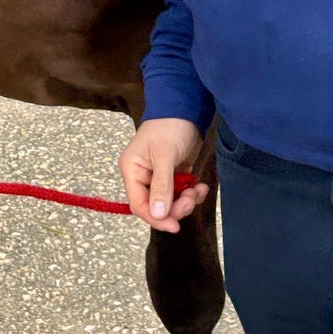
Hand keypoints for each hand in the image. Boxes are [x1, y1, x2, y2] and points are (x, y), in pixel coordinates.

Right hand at [119, 118, 208, 233]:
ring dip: (186, 201)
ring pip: (170, 203)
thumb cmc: (170, 126)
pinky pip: (181, 194)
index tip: (174, 226)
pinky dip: (192, 194)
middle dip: (175, 207)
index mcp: (132, 170)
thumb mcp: (165, 155)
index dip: (155, 218)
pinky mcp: (174, 175)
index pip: (138, 204)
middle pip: (156, 206)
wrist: (186, 107)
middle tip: (191, 199)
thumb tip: (158, 215)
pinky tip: (200, 186)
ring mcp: (158, 177)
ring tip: (197, 189)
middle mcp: (143, 176)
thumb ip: (162, 186)